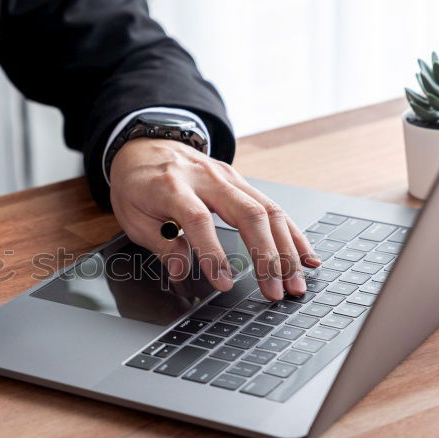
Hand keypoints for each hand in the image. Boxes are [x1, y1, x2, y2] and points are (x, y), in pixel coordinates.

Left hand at [109, 138, 319, 300]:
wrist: (145, 146)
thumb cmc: (137, 184)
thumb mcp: (132, 217)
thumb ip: (160, 243)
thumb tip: (182, 270)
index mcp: (172, 186)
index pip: (198, 219)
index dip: (213, 253)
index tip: (224, 283)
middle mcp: (207, 178)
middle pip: (247, 213)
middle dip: (266, 256)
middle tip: (275, 291)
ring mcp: (229, 177)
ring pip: (268, 210)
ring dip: (287, 251)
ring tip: (295, 283)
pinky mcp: (242, 182)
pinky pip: (275, 207)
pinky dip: (293, 235)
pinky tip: (306, 257)